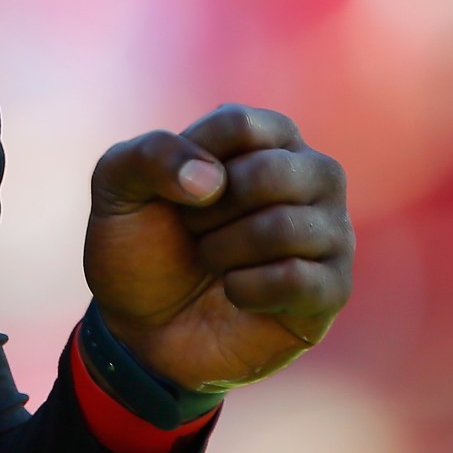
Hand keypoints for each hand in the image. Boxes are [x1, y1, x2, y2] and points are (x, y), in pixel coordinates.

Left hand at [83, 104, 351, 393]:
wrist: (143, 327)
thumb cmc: (142, 244)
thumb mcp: (118, 186)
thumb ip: (150, 155)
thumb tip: (212, 179)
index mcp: (268, 136)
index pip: (238, 124)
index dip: (189, 164)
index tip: (176, 193)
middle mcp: (312, 174)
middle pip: (271, 172)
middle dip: (210, 212)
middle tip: (194, 232)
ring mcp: (331, 231)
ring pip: (285, 227)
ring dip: (223, 252)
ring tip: (212, 261)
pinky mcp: (333, 288)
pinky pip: (297, 279)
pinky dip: (247, 290)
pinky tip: (236, 293)